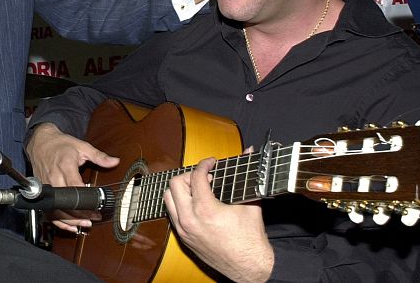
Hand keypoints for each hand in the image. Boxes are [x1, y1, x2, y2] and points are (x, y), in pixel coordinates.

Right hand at [25, 123, 118, 231]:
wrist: (40, 142)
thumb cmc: (60, 144)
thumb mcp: (82, 146)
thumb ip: (99, 156)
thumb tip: (115, 161)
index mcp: (65, 166)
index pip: (74, 186)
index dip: (85, 199)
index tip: (97, 205)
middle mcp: (54, 178)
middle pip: (66, 202)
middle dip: (81, 213)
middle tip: (94, 217)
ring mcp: (47, 186)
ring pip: (57, 210)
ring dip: (71, 220)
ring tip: (85, 223)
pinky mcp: (44, 192)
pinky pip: (49, 212)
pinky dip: (59, 222)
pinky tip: (71, 226)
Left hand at [164, 158, 273, 281]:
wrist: (250, 268)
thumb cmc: (251, 240)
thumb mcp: (250, 204)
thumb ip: (246, 176)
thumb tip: (249, 152)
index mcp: (205, 210)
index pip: (195, 176)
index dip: (205, 164)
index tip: (212, 162)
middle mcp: (189, 220)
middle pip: (175, 184)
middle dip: (189, 175)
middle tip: (204, 177)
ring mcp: (184, 230)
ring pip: (168, 199)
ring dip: (181, 189)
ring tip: (198, 189)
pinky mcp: (184, 238)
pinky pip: (172, 214)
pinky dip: (180, 204)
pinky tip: (196, 203)